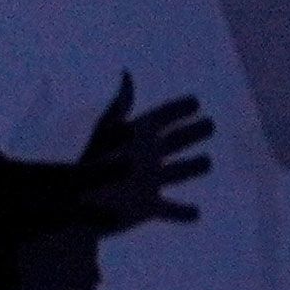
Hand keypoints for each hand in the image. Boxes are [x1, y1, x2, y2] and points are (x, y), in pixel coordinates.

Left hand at [73, 72, 213, 233]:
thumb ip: (120, 107)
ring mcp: (150, 182)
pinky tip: (196, 214)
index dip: (178, 109)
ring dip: (194, 167)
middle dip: (193, 133)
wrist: (79, 208)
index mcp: (136, 137)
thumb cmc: (92, 166)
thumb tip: (126, 75)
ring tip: (207, 162)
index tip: (195, 101)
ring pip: (179, 172)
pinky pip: (172, 210)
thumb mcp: (107, 134)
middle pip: (176, 142)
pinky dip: (184, 213)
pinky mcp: (149, 208)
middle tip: (210, 124)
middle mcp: (146, 157)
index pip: (163, 117)